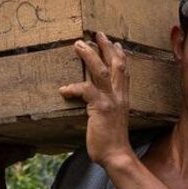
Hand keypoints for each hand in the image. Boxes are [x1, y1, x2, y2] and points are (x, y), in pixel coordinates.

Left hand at [60, 31, 134, 168]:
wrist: (117, 155)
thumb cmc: (112, 140)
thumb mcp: (113, 119)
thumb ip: (108, 107)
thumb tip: (98, 102)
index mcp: (123, 97)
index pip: (124, 71)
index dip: (119, 55)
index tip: (115, 43)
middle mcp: (119, 95)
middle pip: (115, 64)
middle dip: (106, 47)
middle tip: (98, 33)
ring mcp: (111, 101)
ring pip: (101, 71)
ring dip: (89, 55)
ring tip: (79, 44)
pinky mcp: (101, 108)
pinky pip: (86, 91)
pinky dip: (74, 88)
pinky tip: (63, 89)